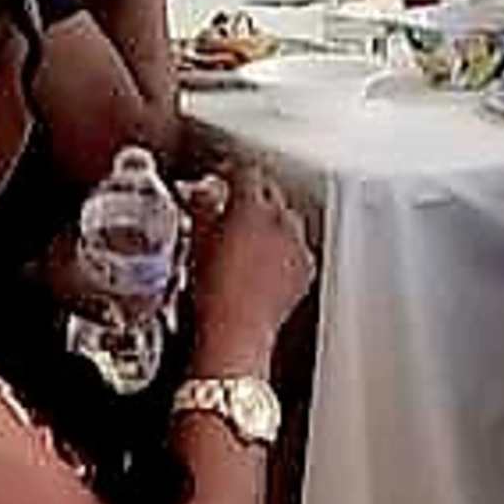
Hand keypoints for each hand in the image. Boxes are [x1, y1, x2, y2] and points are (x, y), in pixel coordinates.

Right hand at [185, 167, 313, 364]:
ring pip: (287, 219)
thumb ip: (203, 208)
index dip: (231, 172)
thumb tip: (204, 193)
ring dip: (270, 220)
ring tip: (248, 234)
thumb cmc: (213, 290)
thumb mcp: (198, 242)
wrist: (235, 331)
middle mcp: (282, 223)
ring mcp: (297, 246)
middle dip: (252, 194)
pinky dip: (283, 247)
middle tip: (233, 203)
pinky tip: (265, 260)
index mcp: (252, 209)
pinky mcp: (305, 269)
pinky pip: (297, 247)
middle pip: (271, 193)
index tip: (223, 177)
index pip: (247, 173)